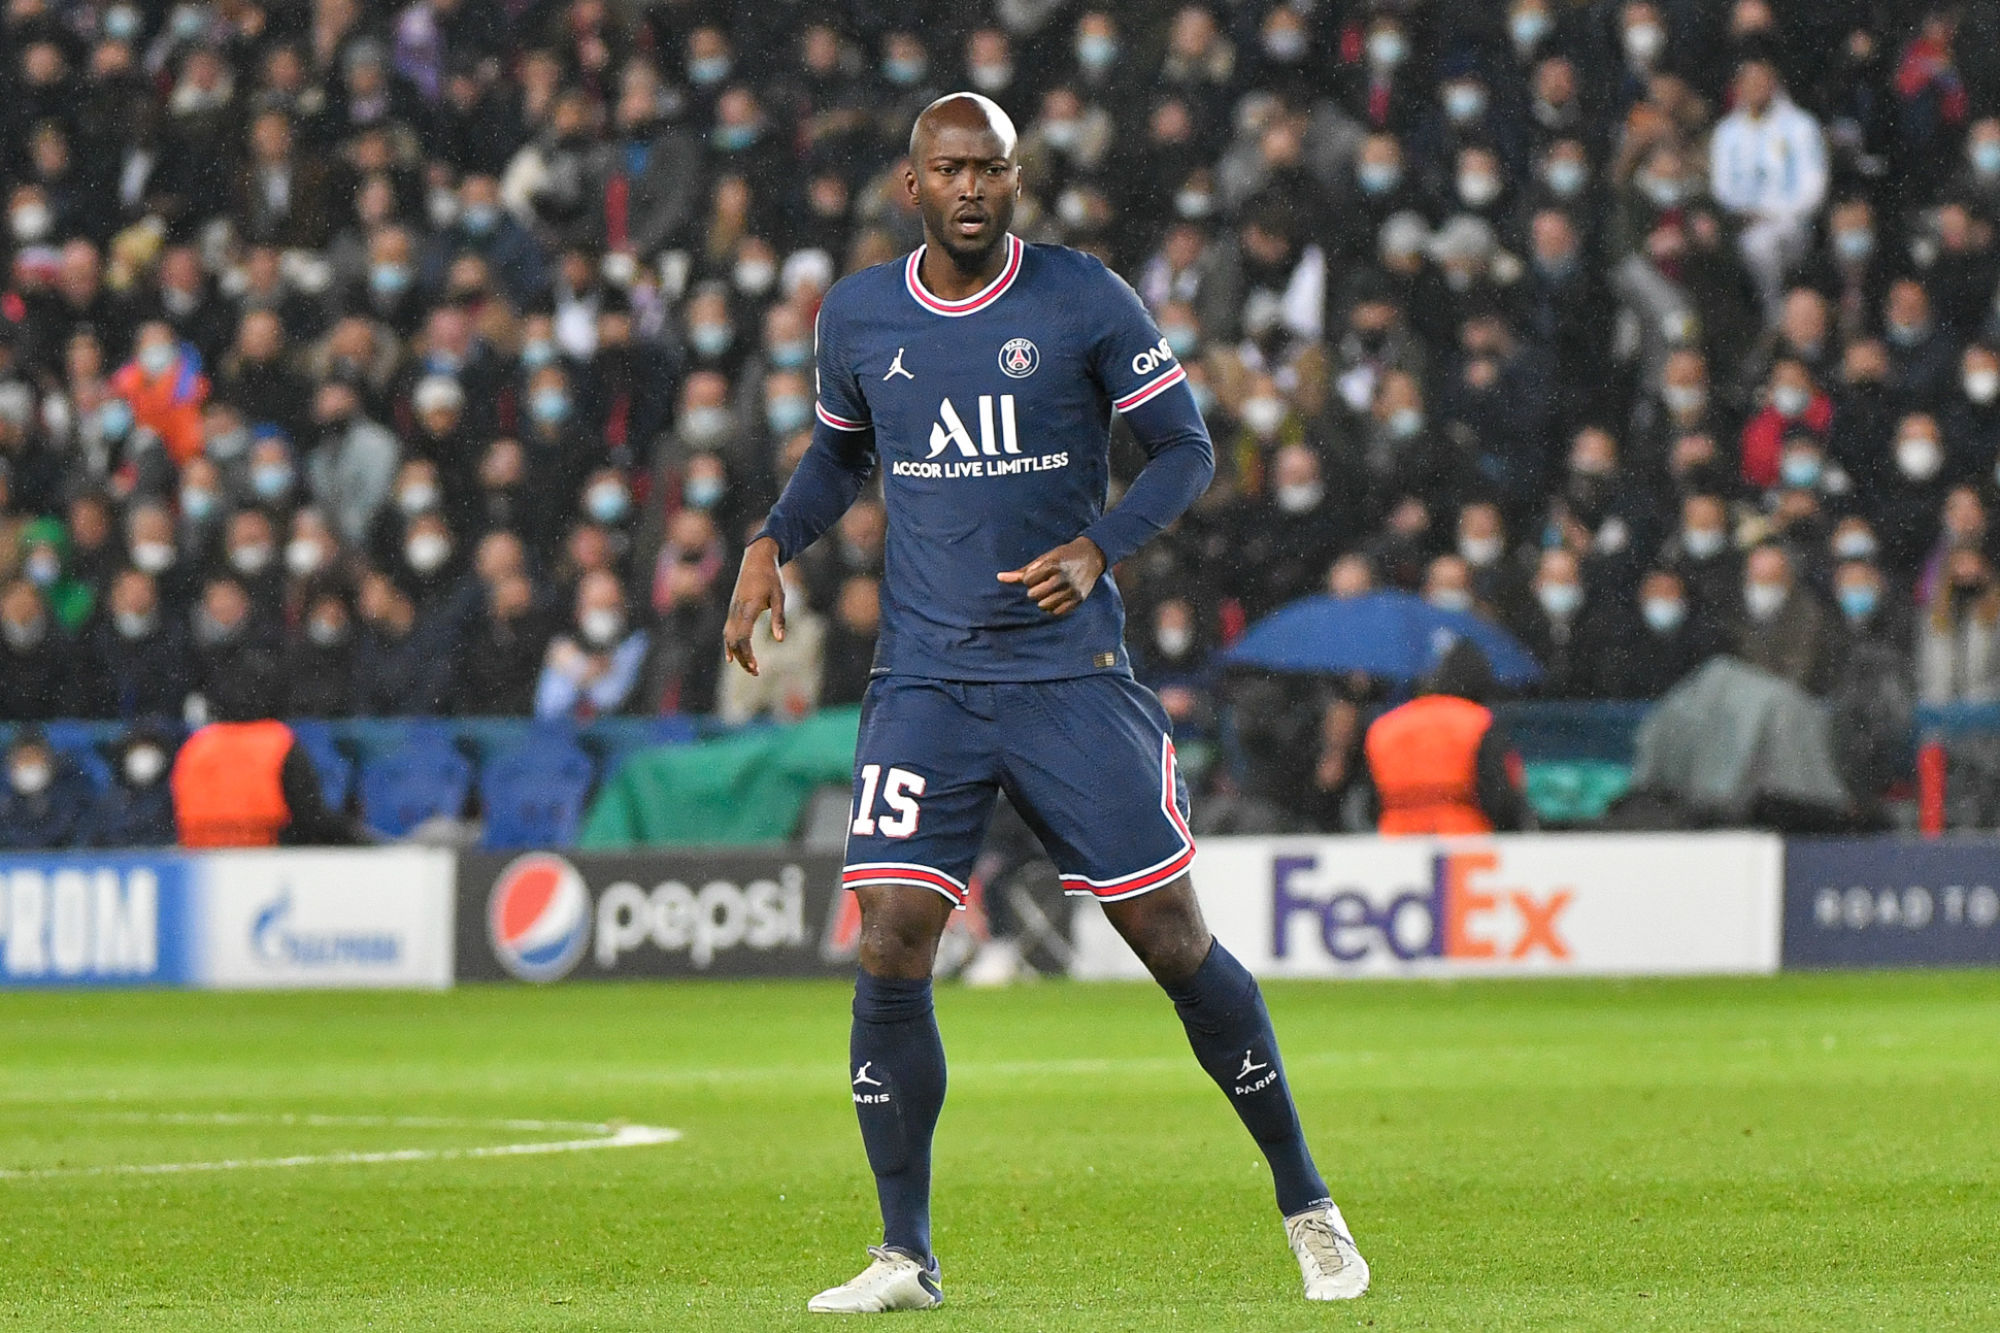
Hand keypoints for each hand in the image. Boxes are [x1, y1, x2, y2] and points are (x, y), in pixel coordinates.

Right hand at [723, 537, 784, 675]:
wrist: (756, 559)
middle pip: (734, 642)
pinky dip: (729, 646)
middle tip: (756, 673)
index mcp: (748, 608)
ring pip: (729, 638)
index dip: (747, 654)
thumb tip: (780, 640)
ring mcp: (732, 610)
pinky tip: (732, 658)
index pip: (742, 637)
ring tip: (750, 668)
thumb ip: (779, 618)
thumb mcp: (780, 596)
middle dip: (743, 659)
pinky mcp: (732, 610)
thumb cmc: (771, 577)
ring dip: (737, 655)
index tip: (756, 667)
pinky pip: (727, 631)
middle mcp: (736, 611)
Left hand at [997, 536, 1105, 616]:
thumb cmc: (1063, 556)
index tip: (1036, 575)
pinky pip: (1057, 612)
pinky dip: (1053, 608)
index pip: (1027, 581)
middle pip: (1034, 595)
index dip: (1029, 579)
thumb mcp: (1044, 559)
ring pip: (1044, 606)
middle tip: (1042, 584)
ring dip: (1043, 601)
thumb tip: (999, 577)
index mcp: (1053, 565)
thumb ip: (1021, 571)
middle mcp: (1063, 578)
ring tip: (1049, 592)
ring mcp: (1072, 590)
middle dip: (1034, 591)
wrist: (1093, 555)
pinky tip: (1056, 599)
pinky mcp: (1078, 599)